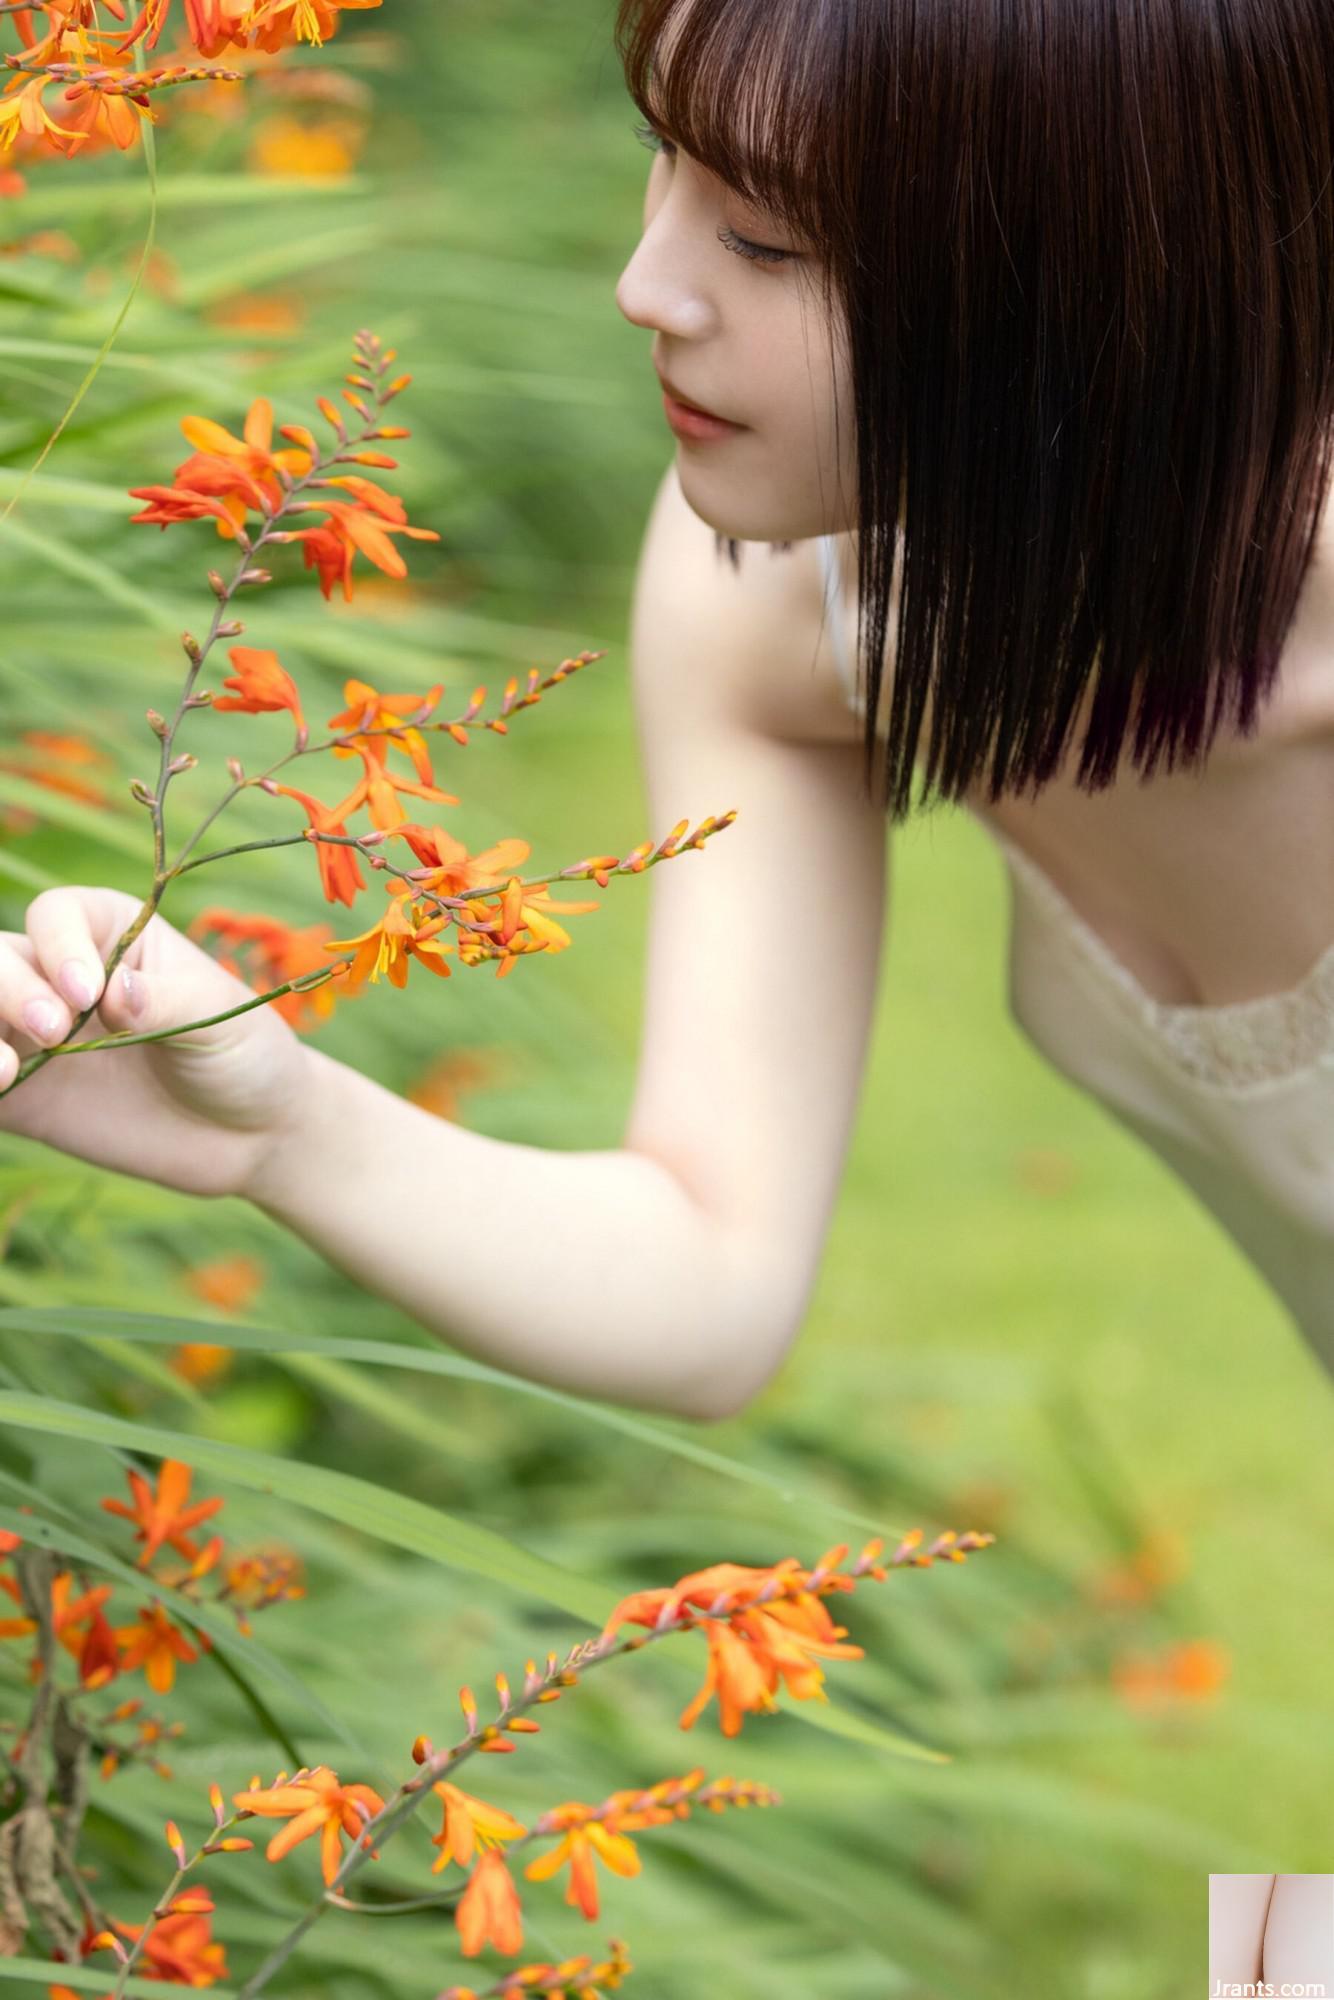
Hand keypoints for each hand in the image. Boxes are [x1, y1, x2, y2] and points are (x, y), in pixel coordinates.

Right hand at [0, 885, 316, 1199]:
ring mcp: (35, 1036)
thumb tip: (113, 989)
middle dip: (7, 986)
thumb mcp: (220, 1018)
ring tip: (5, 1069)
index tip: (87, 992)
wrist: (251, 1135)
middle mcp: (60, 977)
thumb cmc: (244, 1053)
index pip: (55, 915)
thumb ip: (165, 1001)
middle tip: (55, 1030)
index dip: (59, 945)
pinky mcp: (25, 1096)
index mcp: (112, 935)